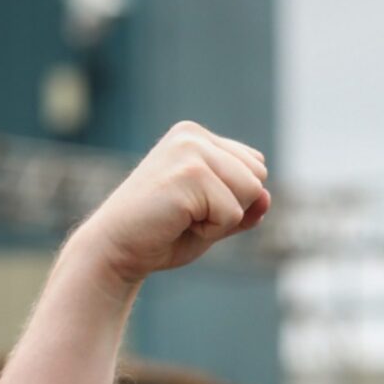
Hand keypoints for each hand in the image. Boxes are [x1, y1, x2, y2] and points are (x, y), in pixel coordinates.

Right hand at [71, 121, 270, 288]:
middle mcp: (192, 136)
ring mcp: (189, 150)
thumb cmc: (164, 232)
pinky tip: (178, 223)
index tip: (195, 205)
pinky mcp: (188, 174)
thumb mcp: (216, 217)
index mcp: (197, 136)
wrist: (116, 248)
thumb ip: (247, 206)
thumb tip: (267, 196)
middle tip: (189, 214)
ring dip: (223, 219)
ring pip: (251, 192)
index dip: (235, 199)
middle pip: (258, 178)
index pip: (256, 167)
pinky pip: (233, 213)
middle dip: (233, 207)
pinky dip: (212, 230)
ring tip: (184, 217)